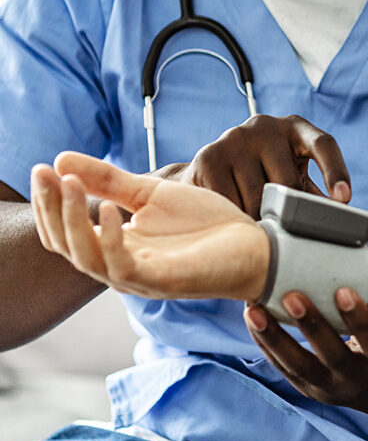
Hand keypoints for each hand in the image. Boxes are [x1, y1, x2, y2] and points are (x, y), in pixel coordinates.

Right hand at [31, 152, 269, 300]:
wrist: (252, 243)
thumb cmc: (204, 224)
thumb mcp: (150, 193)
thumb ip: (108, 180)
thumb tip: (61, 160)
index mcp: (114, 246)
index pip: (63, 232)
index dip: (48, 203)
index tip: (41, 168)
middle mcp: (119, 266)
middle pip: (66, 245)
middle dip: (51, 208)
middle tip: (45, 173)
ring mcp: (139, 276)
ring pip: (87, 257)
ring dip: (73, 220)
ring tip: (70, 183)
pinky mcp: (162, 281)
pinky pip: (124, 266)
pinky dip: (113, 238)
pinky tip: (112, 210)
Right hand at [168, 114, 350, 216]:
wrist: (208, 172)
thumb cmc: (262, 176)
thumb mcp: (291, 176)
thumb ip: (313, 194)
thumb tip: (341, 223)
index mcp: (295, 128)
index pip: (323, 144)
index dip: (335, 171)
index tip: (343, 199)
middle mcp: (265, 126)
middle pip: (289, 182)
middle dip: (287, 212)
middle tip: (284, 231)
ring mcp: (236, 139)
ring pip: (259, 197)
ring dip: (259, 220)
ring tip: (256, 225)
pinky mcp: (210, 157)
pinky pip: (231, 202)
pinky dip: (236, 218)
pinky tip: (235, 219)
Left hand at [244, 288, 367, 418]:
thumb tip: (348, 246)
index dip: (359, 319)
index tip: (344, 291)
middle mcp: (359, 380)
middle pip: (333, 356)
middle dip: (311, 326)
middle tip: (291, 296)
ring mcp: (332, 389)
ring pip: (301, 367)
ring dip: (275, 337)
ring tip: (254, 310)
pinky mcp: (310, 391)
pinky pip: (285, 368)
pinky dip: (266, 343)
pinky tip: (252, 318)